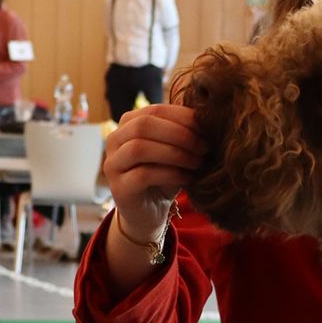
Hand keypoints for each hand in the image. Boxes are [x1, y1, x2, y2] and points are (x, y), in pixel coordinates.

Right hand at [103, 103, 206, 238]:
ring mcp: (112, 164)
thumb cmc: (165, 176)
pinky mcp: (118, 188)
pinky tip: (188, 177)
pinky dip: (170, 174)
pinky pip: (143, 175)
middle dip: (179, 134)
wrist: (151, 212)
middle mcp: (114, 140)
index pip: (155, 110)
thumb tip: (209, 118)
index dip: (183, 117)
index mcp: (129, 123)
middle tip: (204, 147)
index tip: (207, 128)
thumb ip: (185, 132)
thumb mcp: (177, 149)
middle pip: (144, 125)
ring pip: (139, 148)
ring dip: (174, 153)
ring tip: (197, 162)